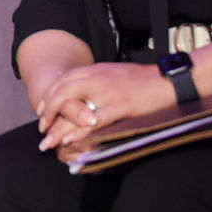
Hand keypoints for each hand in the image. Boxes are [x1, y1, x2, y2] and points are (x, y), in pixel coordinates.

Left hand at [34, 61, 173, 161]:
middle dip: (48, 111)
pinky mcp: (119, 106)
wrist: (169, 80)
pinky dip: (79, 132)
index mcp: (95, 69)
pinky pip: (93, 121)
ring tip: (49, 141)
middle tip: (42, 127)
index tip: (41, 110)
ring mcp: (106, 92)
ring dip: (58, 126)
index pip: (63, 80)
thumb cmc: (145, 79)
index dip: (49, 95)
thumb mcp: (115, 73)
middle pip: (61, 92)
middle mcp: (96, 78)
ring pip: (72, 107)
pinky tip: (70, 141)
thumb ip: (98, 80)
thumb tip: (84, 91)